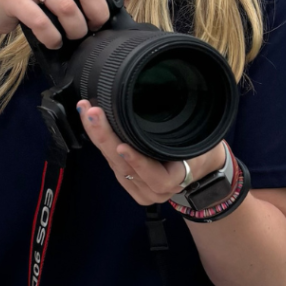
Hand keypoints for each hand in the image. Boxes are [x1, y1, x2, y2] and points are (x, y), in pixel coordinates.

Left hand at [76, 99, 226, 204]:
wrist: (198, 165)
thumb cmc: (198, 148)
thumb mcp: (199, 138)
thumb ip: (186, 130)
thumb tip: (173, 95)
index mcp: (177, 179)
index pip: (157, 177)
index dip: (139, 163)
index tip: (122, 146)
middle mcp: (157, 189)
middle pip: (125, 167)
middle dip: (106, 138)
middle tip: (93, 114)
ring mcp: (140, 188)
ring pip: (114, 164)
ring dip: (98, 137)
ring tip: (87, 112)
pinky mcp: (129, 183)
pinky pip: (112, 164)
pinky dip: (101, 143)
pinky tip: (91, 124)